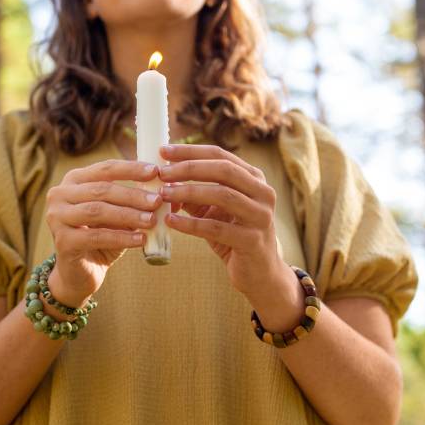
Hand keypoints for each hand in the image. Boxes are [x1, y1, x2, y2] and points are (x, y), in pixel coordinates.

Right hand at [44, 160, 162, 306]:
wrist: (80, 273)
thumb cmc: (102, 238)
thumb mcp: (119, 216)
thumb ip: (137, 201)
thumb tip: (168, 190)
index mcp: (74, 180)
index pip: (105, 168)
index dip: (131, 169)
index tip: (155, 172)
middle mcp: (60, 194)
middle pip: (102, 190)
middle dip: (133, 195)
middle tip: (157, 200)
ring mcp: (56, 217)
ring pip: (98, 211)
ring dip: (129, 215)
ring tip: (152, 220)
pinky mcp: (62, 241)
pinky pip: (96, 236)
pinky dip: (121, 238)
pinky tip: (140, 240)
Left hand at [157, 144, 284, 294]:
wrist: (259, 273)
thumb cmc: (234, 235)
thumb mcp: (214, 210)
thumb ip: (195, 194)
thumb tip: (164, 179)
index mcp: (254, 178)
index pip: (220, 155)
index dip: (190, 151)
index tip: (163, 151)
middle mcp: (263, 193)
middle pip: (224, 170)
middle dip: (189, 168)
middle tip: (162, 172)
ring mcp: (260, 216)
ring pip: (223, 195)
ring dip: (189, 192)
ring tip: (163, 194)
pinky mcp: (253, 241)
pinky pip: (216, 228)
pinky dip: (191, 224)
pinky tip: (171, 221)